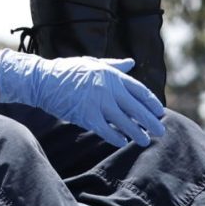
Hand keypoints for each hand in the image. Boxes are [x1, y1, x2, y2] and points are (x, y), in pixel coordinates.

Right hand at [0, 49, 165, 147]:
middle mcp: (108, 89)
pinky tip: (123, 143)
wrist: (43, 80)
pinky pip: (106, 130)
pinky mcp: (86, 116)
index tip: (160, 112)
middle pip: (136, 108)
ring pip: (124, 122)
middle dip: (150, 121)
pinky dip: (116, 137)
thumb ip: (115, 66)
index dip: (151, 103)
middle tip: (161, 131)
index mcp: (112, 75)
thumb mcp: (94, 63)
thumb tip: (131, 63)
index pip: (139, 91)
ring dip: (136, 133)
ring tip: (145, 141)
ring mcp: (97, 103)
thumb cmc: (69, 70)